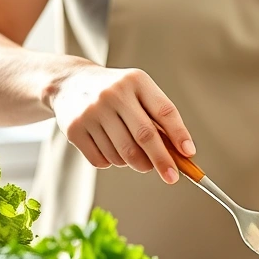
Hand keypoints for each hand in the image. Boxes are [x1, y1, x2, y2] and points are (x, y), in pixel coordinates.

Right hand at [49, 64, 193, 183]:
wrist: (70, 83)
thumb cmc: (115, 92)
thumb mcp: (138, 92)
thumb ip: (158, 117)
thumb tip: (179, 153)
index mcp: (135, 81)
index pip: (164, 111)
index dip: (179, 134)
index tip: (188, 154)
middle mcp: (113, 94)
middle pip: (145, 136)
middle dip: (162, 161)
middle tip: (172, 176)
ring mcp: (92, 111)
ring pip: (123, 154)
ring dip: (134, 163)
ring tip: (133, 153)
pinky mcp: (74, 129)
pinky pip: (102, 160)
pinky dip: (112, 162)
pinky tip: (109, 147)